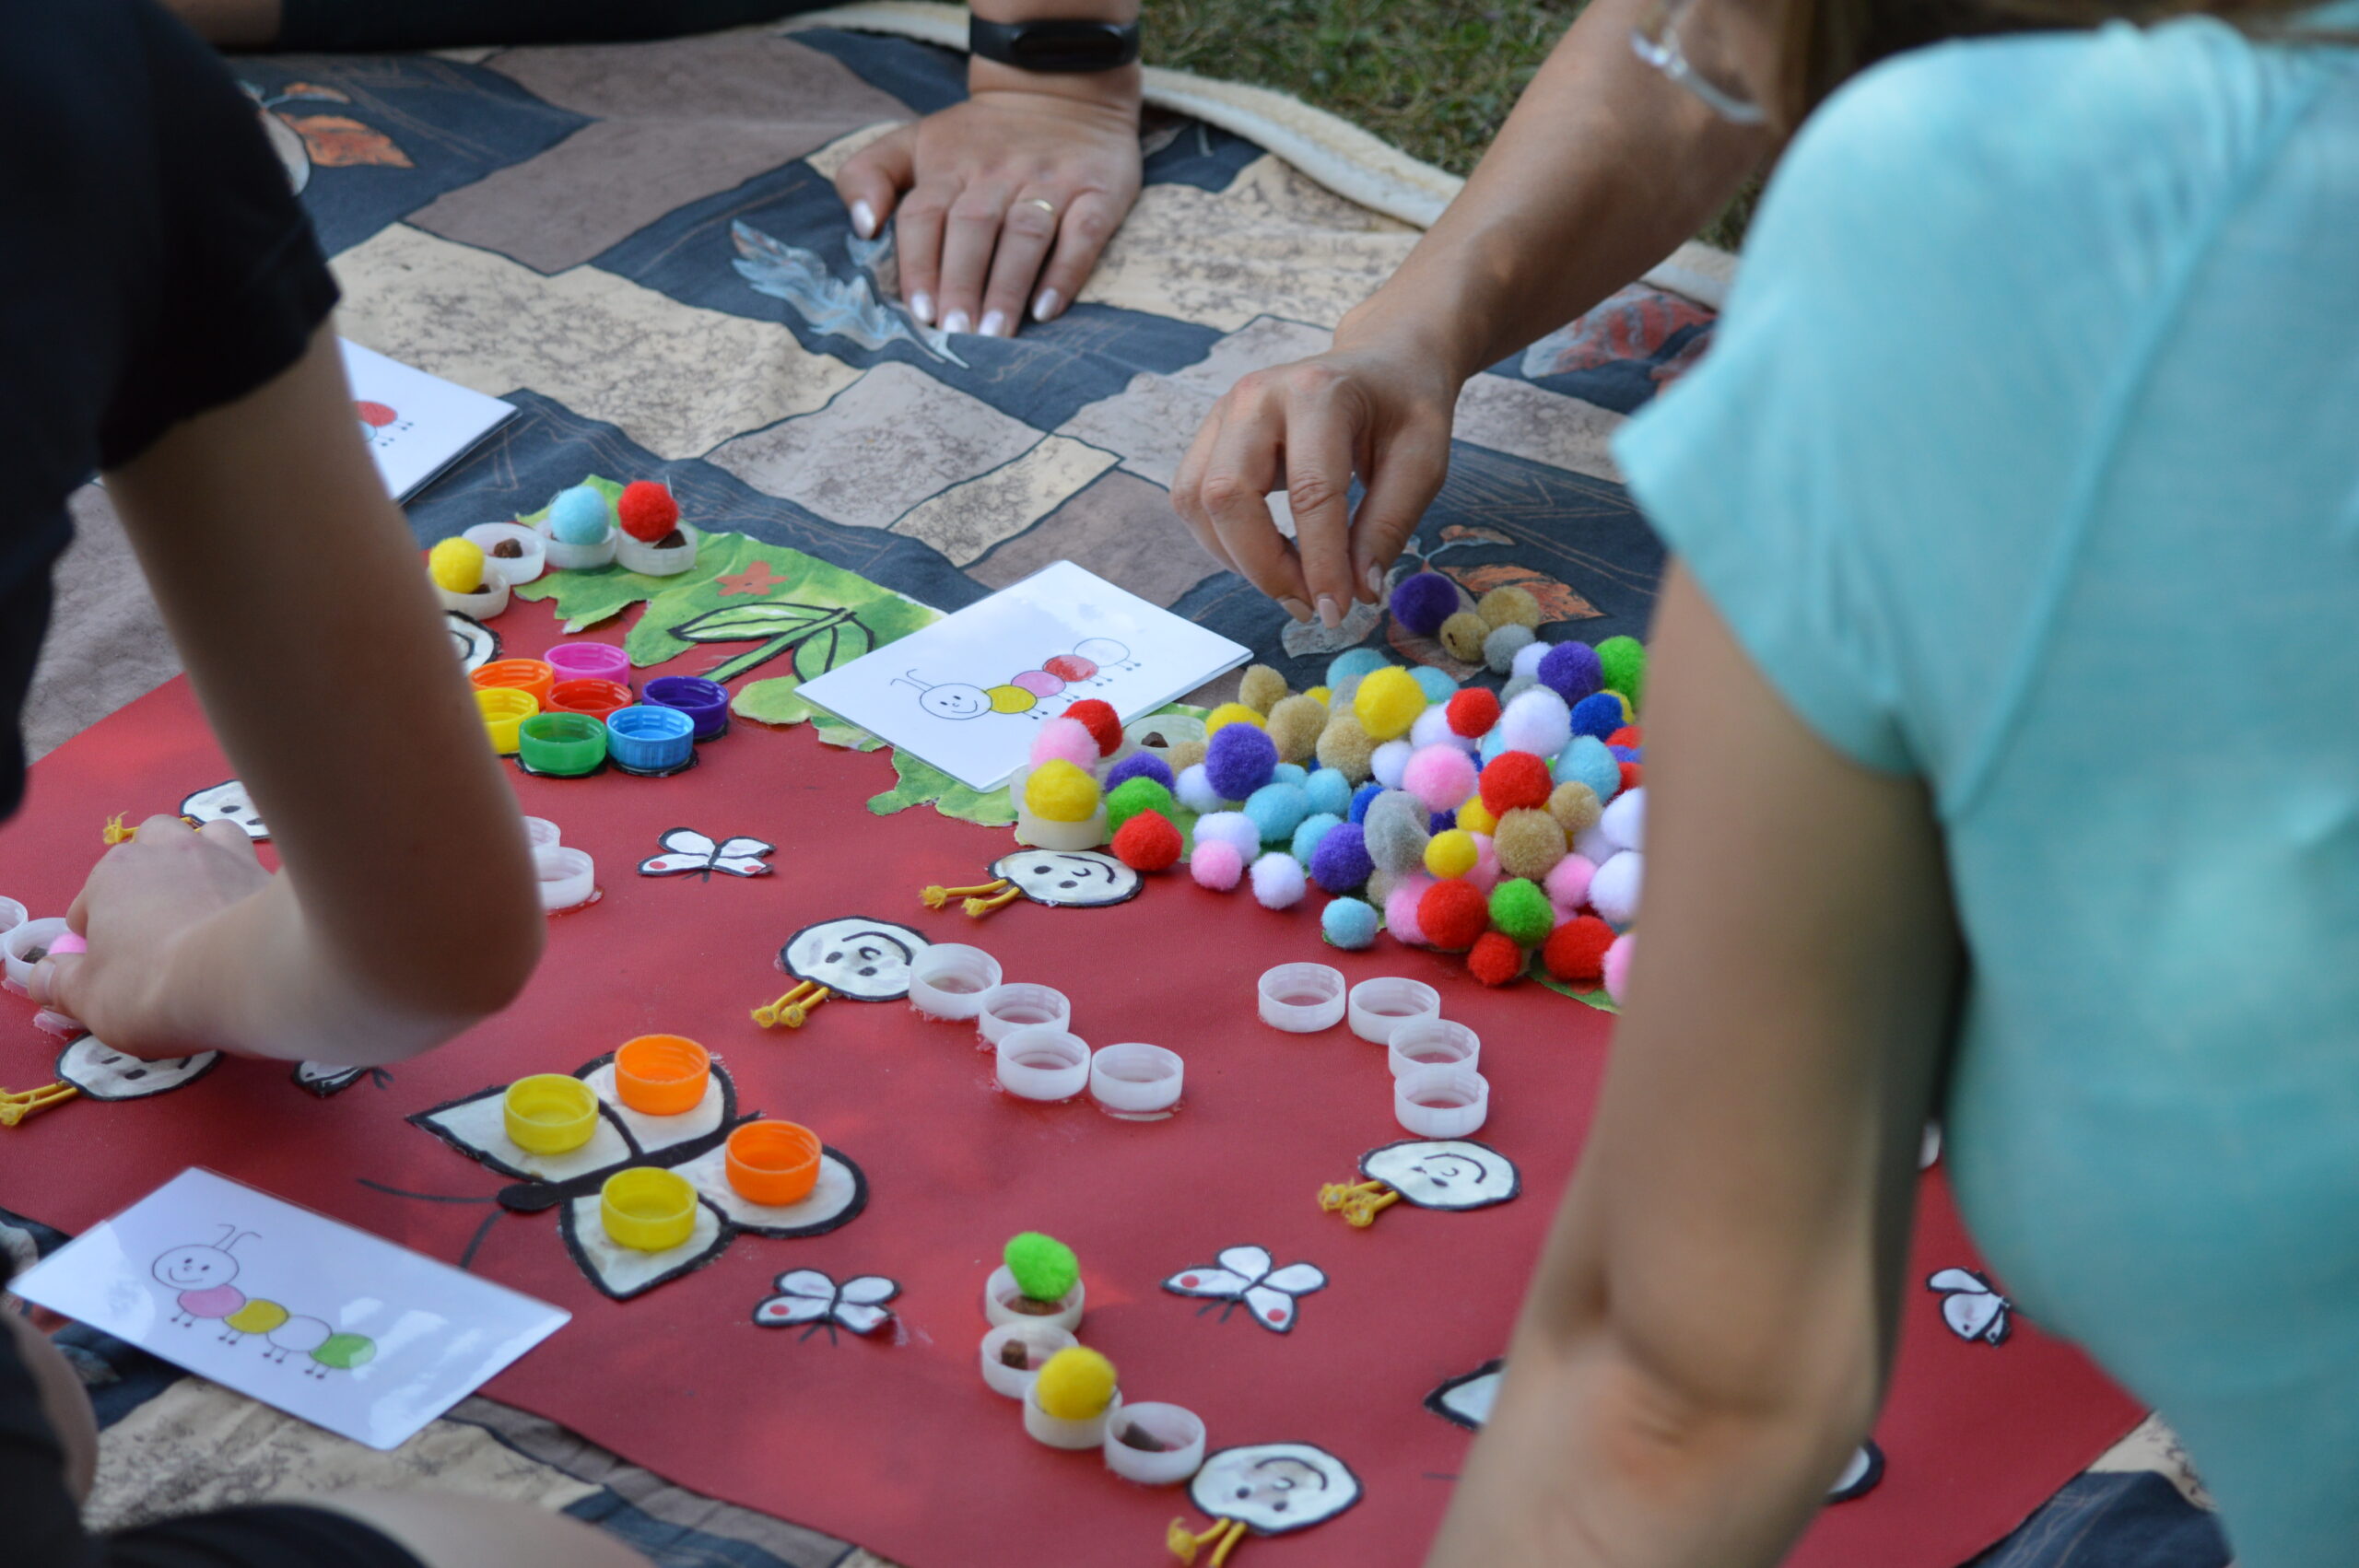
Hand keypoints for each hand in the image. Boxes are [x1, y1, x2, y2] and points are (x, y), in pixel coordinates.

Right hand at [32, 816, 271, 1057]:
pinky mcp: (268, 872)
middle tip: (157, 925)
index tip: (112, 968)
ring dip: (203, 861)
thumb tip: (44, 976)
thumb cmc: (153, 985)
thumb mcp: (87, 998)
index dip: (96, 937)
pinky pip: (254, 863)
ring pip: (208, 837)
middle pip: (150, 848)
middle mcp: (169, 850)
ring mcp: (224, 854)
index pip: (91, 902)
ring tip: (206, 902)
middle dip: (149, 876)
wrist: (246, 977)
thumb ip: (60, 983)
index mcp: (115, 873)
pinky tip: (251, 913)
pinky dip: (247, 882)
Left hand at [835, 84, 1142, 335]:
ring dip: (1008, 285)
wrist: (1060, 88)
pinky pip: (1083, 233)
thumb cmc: (977, 136)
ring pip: (1025, 234)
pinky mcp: (1097, 190)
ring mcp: (1049, 181)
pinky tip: (1047, 309)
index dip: (920, 263)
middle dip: (962, 283)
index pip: (925, 215)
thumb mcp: (913, 140)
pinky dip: (1065, 272)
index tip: (919, 313)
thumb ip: (867, 173)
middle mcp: (997, 172)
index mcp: (949, 164)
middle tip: (956, 335)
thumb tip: (860, 225)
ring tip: (995, 334)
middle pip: (973, 228)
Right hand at [1172, 329, 1461, 624]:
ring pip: (1198, 502)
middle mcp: (1257, 396)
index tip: (1338, 611)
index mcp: (1319, 393)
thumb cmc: (1405, 408)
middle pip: (1229, 495)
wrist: (1383, 360)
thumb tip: (1357, 593)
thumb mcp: (1422, 462)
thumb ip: (1388, 525)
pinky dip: (1224, 542)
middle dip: (1264, 567)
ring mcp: (1224, 411)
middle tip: (1310, 606)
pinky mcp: (1210, 434)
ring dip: (1239, 560)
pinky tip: (1268, 556)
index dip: (1320, 562)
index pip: (1309, 492)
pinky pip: (1192, 500)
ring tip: (1293, 584)